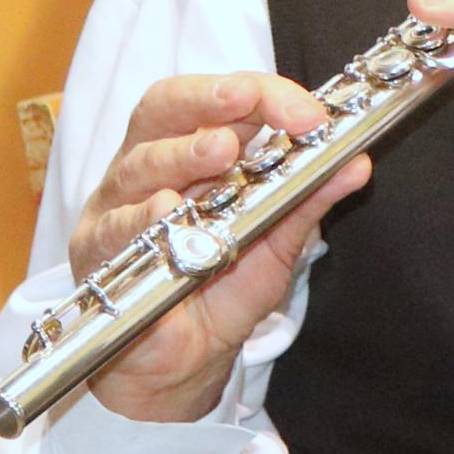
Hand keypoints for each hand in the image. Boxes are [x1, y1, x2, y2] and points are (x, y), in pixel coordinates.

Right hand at [70, 72, 373, 423]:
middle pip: (165, 111)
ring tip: (218, 152)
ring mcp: (118, 206)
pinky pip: (115, 226)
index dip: (258, 94)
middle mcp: (150, 167)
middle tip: (245, 106)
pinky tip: (166, 212)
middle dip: (208, 101)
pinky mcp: (96, 250)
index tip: (303, 111)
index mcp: (193, 151)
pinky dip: (142, 216)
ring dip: (181, 154)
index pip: (216, 100)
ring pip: (139, 163)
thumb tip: (357, 163)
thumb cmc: (225, 287)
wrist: (189, 360)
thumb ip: (310, 198)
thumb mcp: (279, 239)